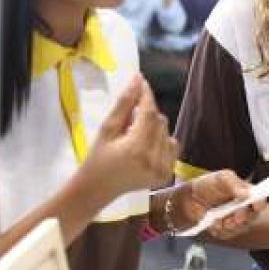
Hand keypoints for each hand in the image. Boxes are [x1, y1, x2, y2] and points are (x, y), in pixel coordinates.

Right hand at [77, 75, 176, 201]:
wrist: (96, 189)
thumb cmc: (97, 158)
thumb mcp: (107, 129)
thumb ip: (124, 104)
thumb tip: (137, 80)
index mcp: (136, 148)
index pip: (149, 113)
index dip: (146, 95)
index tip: (141, 81)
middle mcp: (154, 159)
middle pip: (159, 121)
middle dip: (147, 113)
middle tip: (129, 118)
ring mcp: (163, 169)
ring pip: (166, 132)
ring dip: (153, 127)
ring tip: (134, 135)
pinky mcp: (166, 174)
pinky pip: (172, 146)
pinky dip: (161, 140)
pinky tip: (145, 146)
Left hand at [170, 170, 260, 237]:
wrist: (189, 199)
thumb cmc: (207, 185)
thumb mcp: (221, 178)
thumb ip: (234, 184)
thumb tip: (247, 194)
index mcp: (246, 194)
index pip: (260, 200)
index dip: (260, 203)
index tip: (255, 206)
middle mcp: (243, 208)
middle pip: (252, 217)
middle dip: (243, 217)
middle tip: (235, 216)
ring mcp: (235, 220)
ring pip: (240, 228)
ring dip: (229, 224)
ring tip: (219, 218)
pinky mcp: (225, 230)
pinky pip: (227, 234)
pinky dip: (219, 229)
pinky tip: (213, 222)